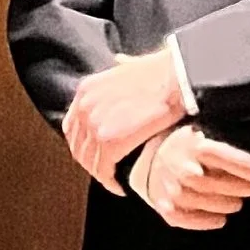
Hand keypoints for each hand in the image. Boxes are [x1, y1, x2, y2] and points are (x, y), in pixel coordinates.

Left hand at [62, 47, 189, 191]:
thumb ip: (122, 68)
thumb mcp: (132, 64)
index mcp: (87, 90)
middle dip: (91, 162)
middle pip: (79, 146)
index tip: (96, 154)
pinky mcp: (110, 141)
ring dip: (101, 175)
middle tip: (107, 172)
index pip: (73, 126)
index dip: (83, 145)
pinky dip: (110, 182)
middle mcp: (85, 107)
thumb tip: (122, 63)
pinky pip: (103, 169)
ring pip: (90, 161)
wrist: (176, 79)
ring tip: (115, 181)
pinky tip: (120, 186)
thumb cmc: (163, 71)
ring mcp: (95, 125)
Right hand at [130, 125, 249, 231]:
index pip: (217, 153)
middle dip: (234, 186)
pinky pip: (184, 218)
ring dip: (223, 204)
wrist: (152, 156)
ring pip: (197, 200)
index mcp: (190, 141)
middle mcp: (175, 163)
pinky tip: (220, 218)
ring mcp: (167, 186)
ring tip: (236, 202)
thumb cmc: (196, 144)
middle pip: (206, 181)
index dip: (241, 164)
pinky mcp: (163, 205)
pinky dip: (205, 221)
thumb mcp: (221, 137)